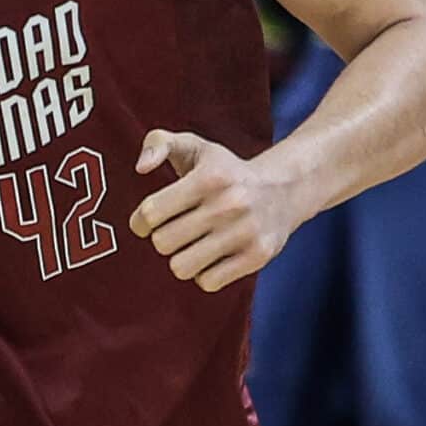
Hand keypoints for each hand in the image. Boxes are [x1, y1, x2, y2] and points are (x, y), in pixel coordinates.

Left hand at [129, 130, 303, 290]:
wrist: (285, 189)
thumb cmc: (225, 171)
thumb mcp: (194, 146)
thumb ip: (157, 143)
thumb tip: (141, 168)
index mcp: (209, 177)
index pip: (151, 213)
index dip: (140, 221)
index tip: (147, 222)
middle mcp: (230, 203)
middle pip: (163, 242)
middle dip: (163, 239)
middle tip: (176, 231)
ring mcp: (247, 231)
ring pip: (182, 267)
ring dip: (181, 259)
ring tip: (192, 245)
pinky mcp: (259, 255)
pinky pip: (208, 282)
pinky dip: (204, 274)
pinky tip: (212, 257)